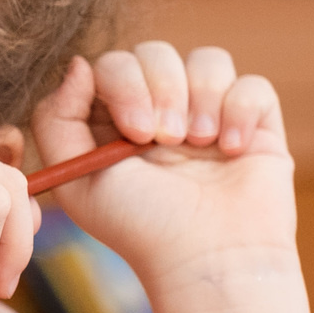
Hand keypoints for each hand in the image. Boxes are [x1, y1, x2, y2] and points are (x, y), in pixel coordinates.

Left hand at [30, 44, 296, 289]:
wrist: (209, 259)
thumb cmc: (140, 227)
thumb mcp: (77, 178)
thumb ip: (57, 119)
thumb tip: (79, 64)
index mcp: (117, 121)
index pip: (113, 65)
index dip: (122, 84)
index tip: (134, 132)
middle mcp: (162, 112)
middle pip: (156, 53)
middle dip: (160, 90)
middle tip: (164, 141)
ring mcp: (210, 115)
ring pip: (207, 60)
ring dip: (200, 98)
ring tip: (200, 145)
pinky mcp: (256, 125)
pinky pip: (253, 85)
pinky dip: (240, 111)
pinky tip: (231, 151)